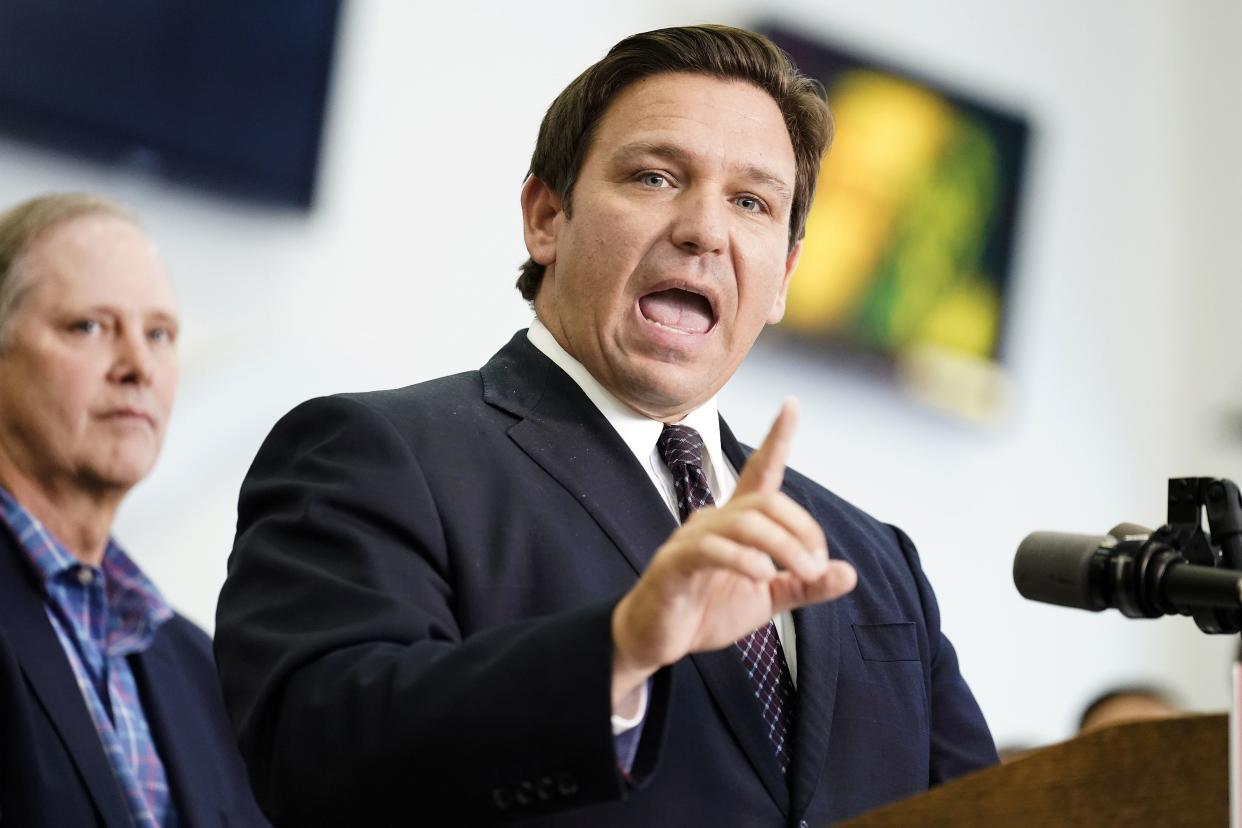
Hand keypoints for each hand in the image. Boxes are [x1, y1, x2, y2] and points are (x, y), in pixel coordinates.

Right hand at [610, 399, 856, 709]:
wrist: (657, 640)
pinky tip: (762, 577)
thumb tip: (848, 573)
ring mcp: (691, 539)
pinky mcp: (675, 564)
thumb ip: (805, 586)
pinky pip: (711, 549)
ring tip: (803, 573)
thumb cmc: (708, 610)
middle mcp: (714, 520)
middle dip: (801, 528)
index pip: (760, 471)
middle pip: (765, 501)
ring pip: (745, 522)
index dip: (776, 438)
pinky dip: (743, 560)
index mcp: (737, 523)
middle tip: (817, 565)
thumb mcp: (768, 601)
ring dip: (784, 546)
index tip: (792, 404)